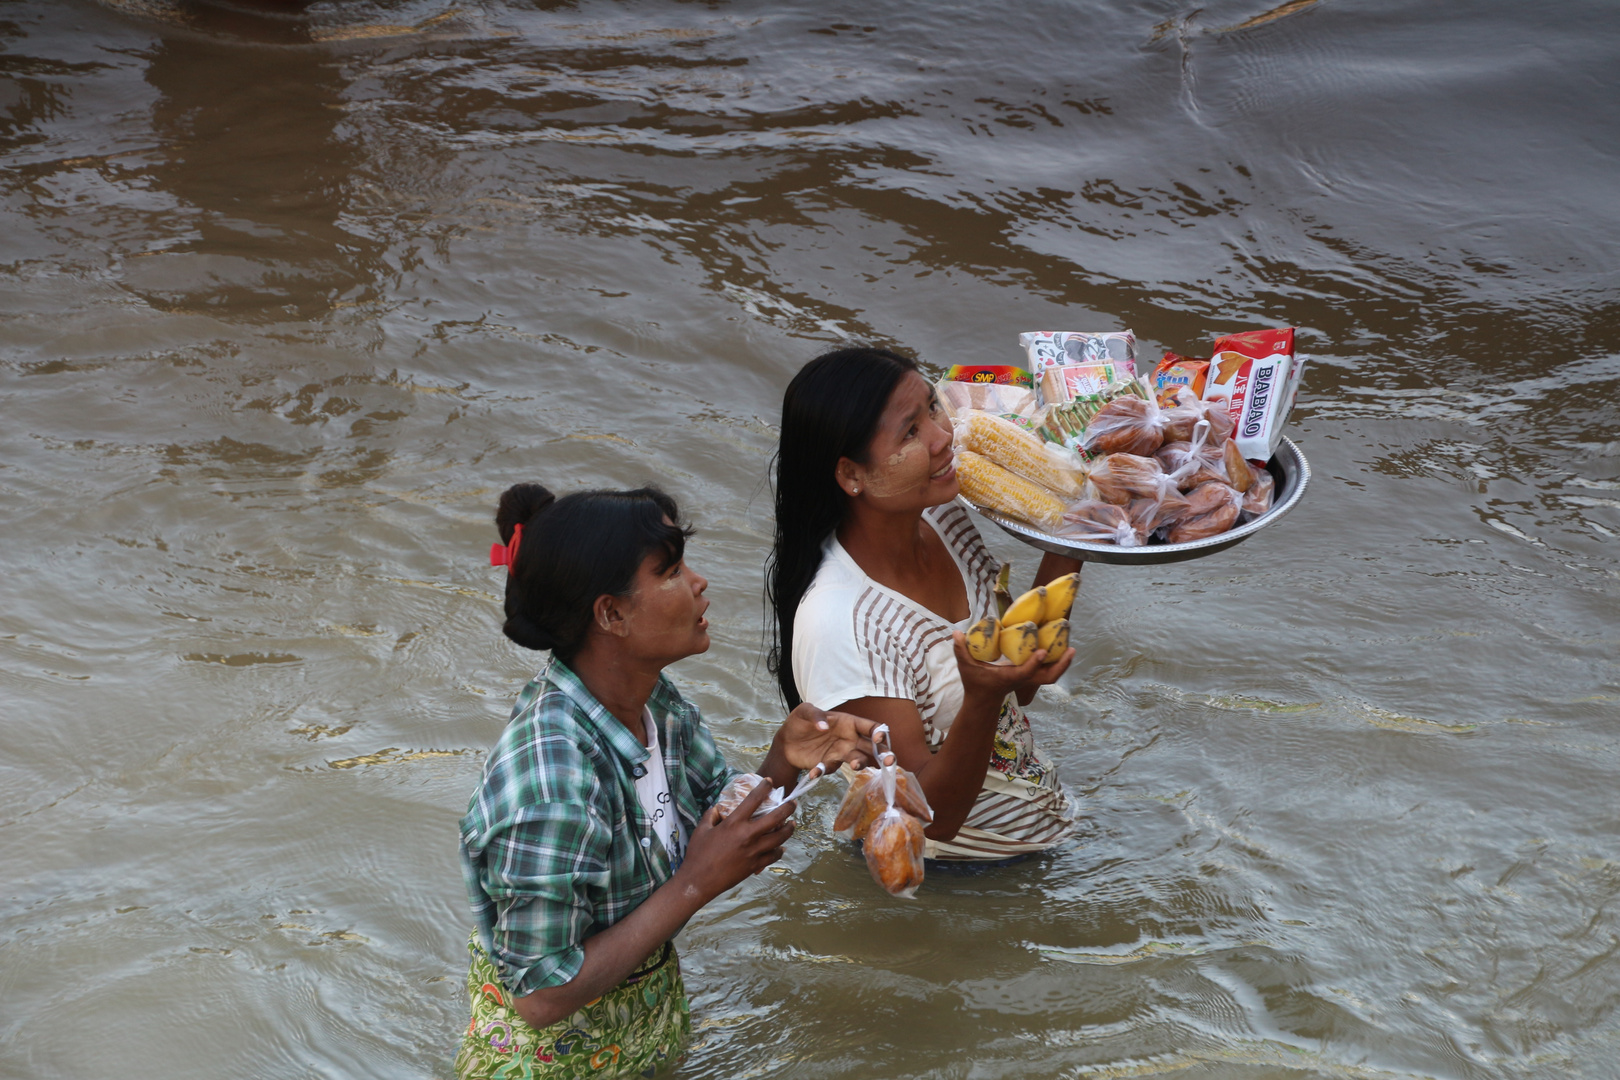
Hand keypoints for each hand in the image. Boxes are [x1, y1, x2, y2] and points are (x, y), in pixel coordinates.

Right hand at [676, 780, 795, 901]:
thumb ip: (712, 815)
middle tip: (793, 803)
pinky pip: (773, 856)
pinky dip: (779, 851)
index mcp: (733, 824)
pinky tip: (781, 847)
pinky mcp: (755, 865)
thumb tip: (718, 808)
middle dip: (787, 808)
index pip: (753, 800)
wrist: (699, 881)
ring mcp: (753, 852)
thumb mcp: (701, 829)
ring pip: (779, 838)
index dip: (763, 788)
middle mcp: (747, 835)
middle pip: (775, 818)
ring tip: (792, 824)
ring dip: (788, 829)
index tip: (769, 782)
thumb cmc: (698, 854)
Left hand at [774, 702, 880, 770]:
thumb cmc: (800, 722)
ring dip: (859, 763)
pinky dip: (823, 770)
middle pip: (872, 748)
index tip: (878, 738)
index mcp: (848, 723)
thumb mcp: (804, 711)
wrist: (786, 741)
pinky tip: (814, 772)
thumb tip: (824, 726)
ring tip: (855, 766)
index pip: (870, 727)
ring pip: (858, 760)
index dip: (878, 732)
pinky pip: (831, 769)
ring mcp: (841, 753)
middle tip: (889, 762)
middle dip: (884, 754)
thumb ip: (815, 715)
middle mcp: (850, 739)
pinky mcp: (829, 764)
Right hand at [951, 630, 1073, 709]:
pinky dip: (1056, 663)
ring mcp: (1028, 680)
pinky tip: (1061, 649)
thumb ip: (961, 650)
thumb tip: (956, 633)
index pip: (1024, 672)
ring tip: (1071, 648)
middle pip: (1047, 677)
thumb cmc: (975, 683)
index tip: (1042, 651)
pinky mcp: (1030, 677)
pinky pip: (1048, 672)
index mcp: (1009, 677)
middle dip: (1060, 665)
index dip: (1034, 663)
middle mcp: (1022, 679)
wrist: (983, 701)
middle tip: (1071, 649)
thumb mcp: (965, 666)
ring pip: (1051, 676)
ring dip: (1062, 664)